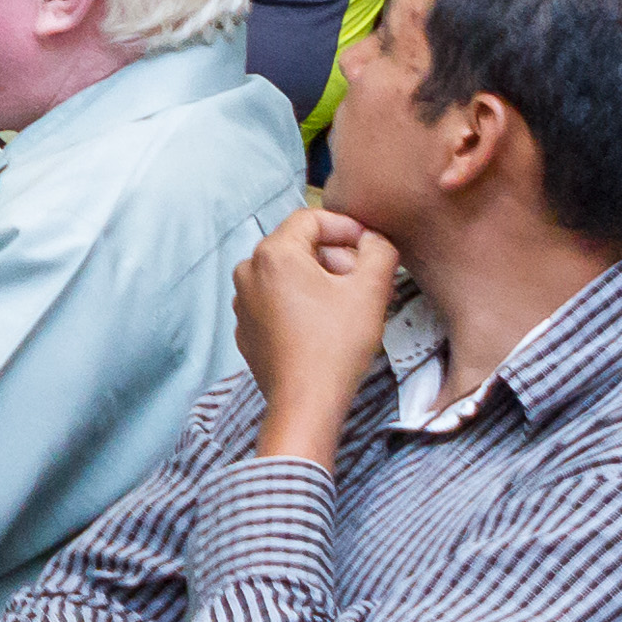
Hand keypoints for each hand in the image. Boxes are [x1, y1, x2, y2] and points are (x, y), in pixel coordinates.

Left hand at [234, 208, 401, 442]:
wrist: (306, 402)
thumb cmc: (337, 345)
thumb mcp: (370, 290)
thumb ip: (379, 251)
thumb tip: (375, 238)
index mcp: (273, 253)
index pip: (312, 219)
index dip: (348, 227)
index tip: (373, 247)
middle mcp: (248, 271)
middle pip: (300, 247)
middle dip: (339, 258)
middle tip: (371, 282)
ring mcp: (242, 301)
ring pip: (290, 275)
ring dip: (324, 282)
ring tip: (354, 305)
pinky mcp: (246, 327)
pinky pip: (277, 301)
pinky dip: (304, 303)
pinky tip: (329, 326)